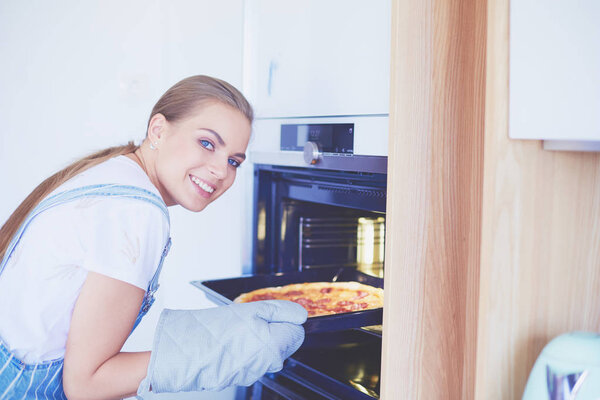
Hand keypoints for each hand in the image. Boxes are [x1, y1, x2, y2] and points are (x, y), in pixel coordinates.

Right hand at [138, 300, 306, 393]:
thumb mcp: (252, 310)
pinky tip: (230, 342)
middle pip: (284, 343)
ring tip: (237, 330)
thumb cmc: (214, 331)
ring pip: (268, 352)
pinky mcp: (242, 377)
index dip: (287, 320)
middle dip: (273, 330)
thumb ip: (281, 311)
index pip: (298, 333)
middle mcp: (269, 364)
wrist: (184, 353)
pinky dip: (246, 350)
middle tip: (251, 320)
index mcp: (276, 346)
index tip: (272, 314)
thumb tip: (301, 315)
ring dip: (259, 340)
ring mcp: (255, 372)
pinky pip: (253, 360)